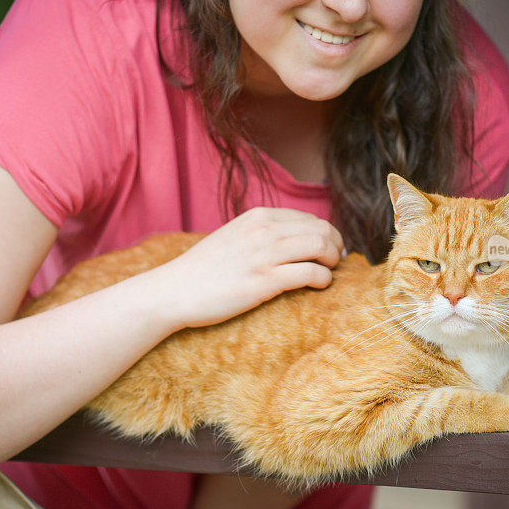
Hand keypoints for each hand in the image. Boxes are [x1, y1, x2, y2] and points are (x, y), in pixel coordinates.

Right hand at [153, 207, 343, 329]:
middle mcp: (264, 230)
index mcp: (257, 217)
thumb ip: (260, 234)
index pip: (308, 218)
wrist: (174, 291)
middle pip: (321, 229)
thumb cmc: (203, 269)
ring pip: (321, 247)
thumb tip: (291, 240)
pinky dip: (323, 279)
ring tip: (329, 272)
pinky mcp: (265, 281)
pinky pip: (311, 273)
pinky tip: (320, 286)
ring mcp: (265, 254)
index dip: (325, 234)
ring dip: (332, 261)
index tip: (329, 250)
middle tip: (335, 262)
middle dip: (335, 245)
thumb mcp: (233, 237)